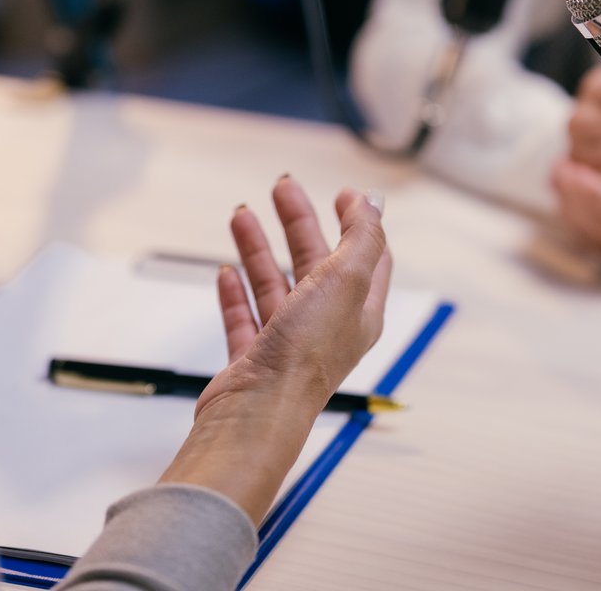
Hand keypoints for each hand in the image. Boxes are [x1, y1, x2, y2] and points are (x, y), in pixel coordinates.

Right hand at [161, 176, 390, 522]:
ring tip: (241, 214)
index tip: (341, 194)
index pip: (368, 258)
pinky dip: (236, 292)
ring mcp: (288, 344)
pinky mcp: (252, 359)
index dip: (357, 223)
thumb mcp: (348, 280)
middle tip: (281, 188)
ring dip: (260, 248)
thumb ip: (363, 239)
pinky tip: (226, 271)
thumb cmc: (305, 352)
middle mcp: (327, 327)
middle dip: (299, 222)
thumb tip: (374, 205)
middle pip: (317, 263)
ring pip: (275, 285)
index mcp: (360, 311)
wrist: (257, 412)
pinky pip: (245, 317)